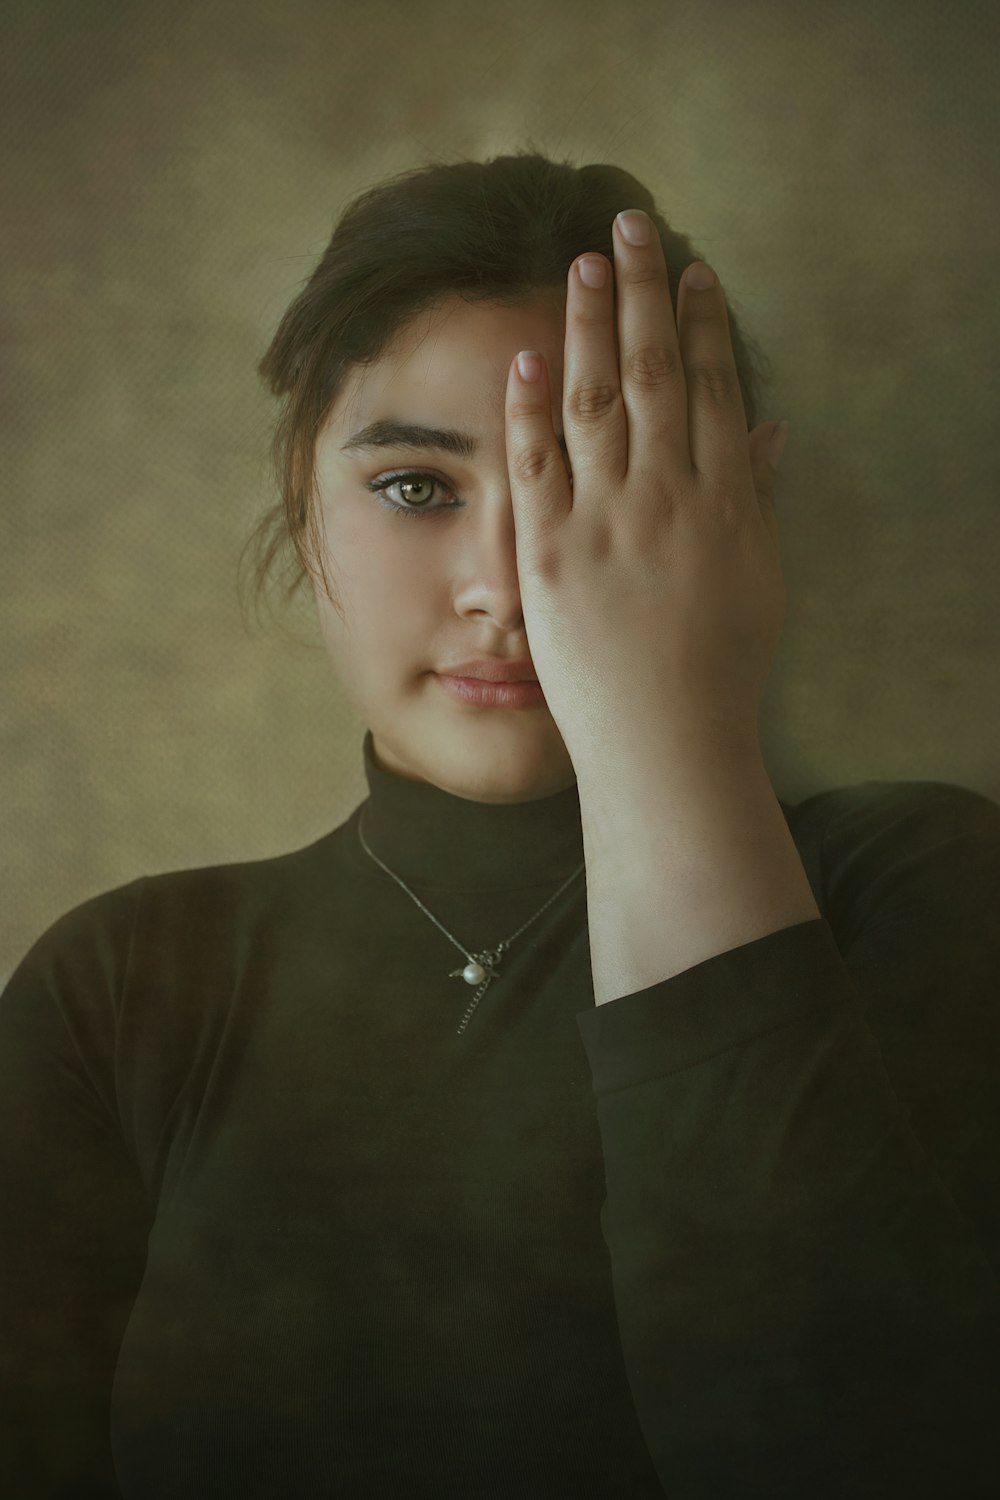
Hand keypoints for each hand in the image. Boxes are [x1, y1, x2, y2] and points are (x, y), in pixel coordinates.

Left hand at [504, 210, 789, 770]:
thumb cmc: (719, 667)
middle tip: (628, 224)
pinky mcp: (549, 555)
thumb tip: (768, 428)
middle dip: (641, 291)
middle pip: (655, 371)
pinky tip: (523, 357)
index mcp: (724, 498)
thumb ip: (758, 497)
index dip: (703, 321)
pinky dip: (528, 411)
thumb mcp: (759, 577)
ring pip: (595, 401)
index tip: (691, 269)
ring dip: (586, 326)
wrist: (666, 738)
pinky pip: (535, 468)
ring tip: (579, 264)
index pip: (713, 386)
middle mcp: (667, 495)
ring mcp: (606, 522)